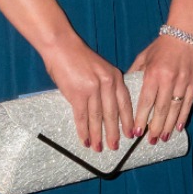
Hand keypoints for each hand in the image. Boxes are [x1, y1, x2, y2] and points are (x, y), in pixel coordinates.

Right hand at [40, 38, 129, 153]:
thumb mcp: (100, 68)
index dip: (128, 120)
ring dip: (99, 135)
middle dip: (114, 132)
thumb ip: (105, 84)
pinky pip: (82, 117)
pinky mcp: (78, 94)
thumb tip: (106, 107)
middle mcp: (107, 84)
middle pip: (113, 113)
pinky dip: (84, 131)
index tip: (131, 133)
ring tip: (100, 148)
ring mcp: (93, 89)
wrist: (61, 45)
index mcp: (115, 76)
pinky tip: (86, 140)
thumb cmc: (78, 56)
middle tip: (115, 146)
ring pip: (98, 118)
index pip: (125, 102)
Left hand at [126, 29, 192, 142]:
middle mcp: (168, 80)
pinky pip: (189, 103)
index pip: (146, 101)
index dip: (141, 118)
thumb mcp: (144, 57)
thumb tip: (125, 90)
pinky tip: (179, 127)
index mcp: (153, 74)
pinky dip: (184, 116)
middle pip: (161, 109)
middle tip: (149, 141)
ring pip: (175, 109)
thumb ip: (134, 73)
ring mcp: (183, 82)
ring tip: (162, 138)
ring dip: (168, 126)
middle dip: (154, 127)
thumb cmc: (162, 45)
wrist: (186, 32)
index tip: (136, 133)